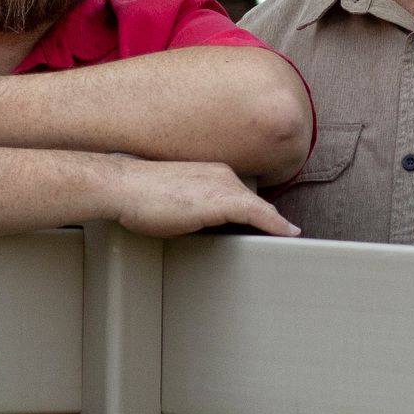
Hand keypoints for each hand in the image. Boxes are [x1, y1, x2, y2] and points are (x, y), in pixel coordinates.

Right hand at [103, 158, 299, 239]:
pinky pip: (259, 214)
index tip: (269, 226)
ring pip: (259, 208)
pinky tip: (289, 234)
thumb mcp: (175, 204)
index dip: (258, 213)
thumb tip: (204, 228)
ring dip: (275, 225)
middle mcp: (222, 175)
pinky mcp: (222, 200)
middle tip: (284, 237)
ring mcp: (223, 186)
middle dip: (269, 221)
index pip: (241, 196)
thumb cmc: (139, 197)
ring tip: (289, 240)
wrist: (123, 186)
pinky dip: (276, 225)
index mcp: (211, 173)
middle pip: (254, 203)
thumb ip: (196, 211)